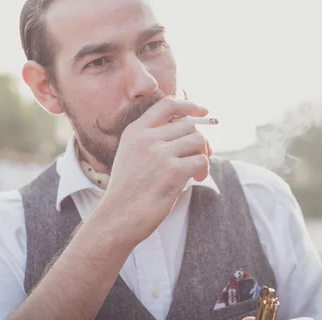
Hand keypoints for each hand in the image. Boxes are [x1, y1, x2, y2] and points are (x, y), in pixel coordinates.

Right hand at [100, 97, 211, 244]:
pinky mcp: (173, 171)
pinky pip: (201, 160)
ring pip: (198, 140)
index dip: (189, 105)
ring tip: (197, 170)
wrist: (118, 217)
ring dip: (203, 154)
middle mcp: (147, 138)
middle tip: (202, 153)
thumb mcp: (130, 155)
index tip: (203, 112)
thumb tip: (189, 131)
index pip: (167, 105)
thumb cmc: (128, 191)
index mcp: (135, 131)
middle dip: (200, 139)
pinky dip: (204, 169)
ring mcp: (160, 154)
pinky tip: (196, 178)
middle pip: (188, 124)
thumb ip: (151, 139)